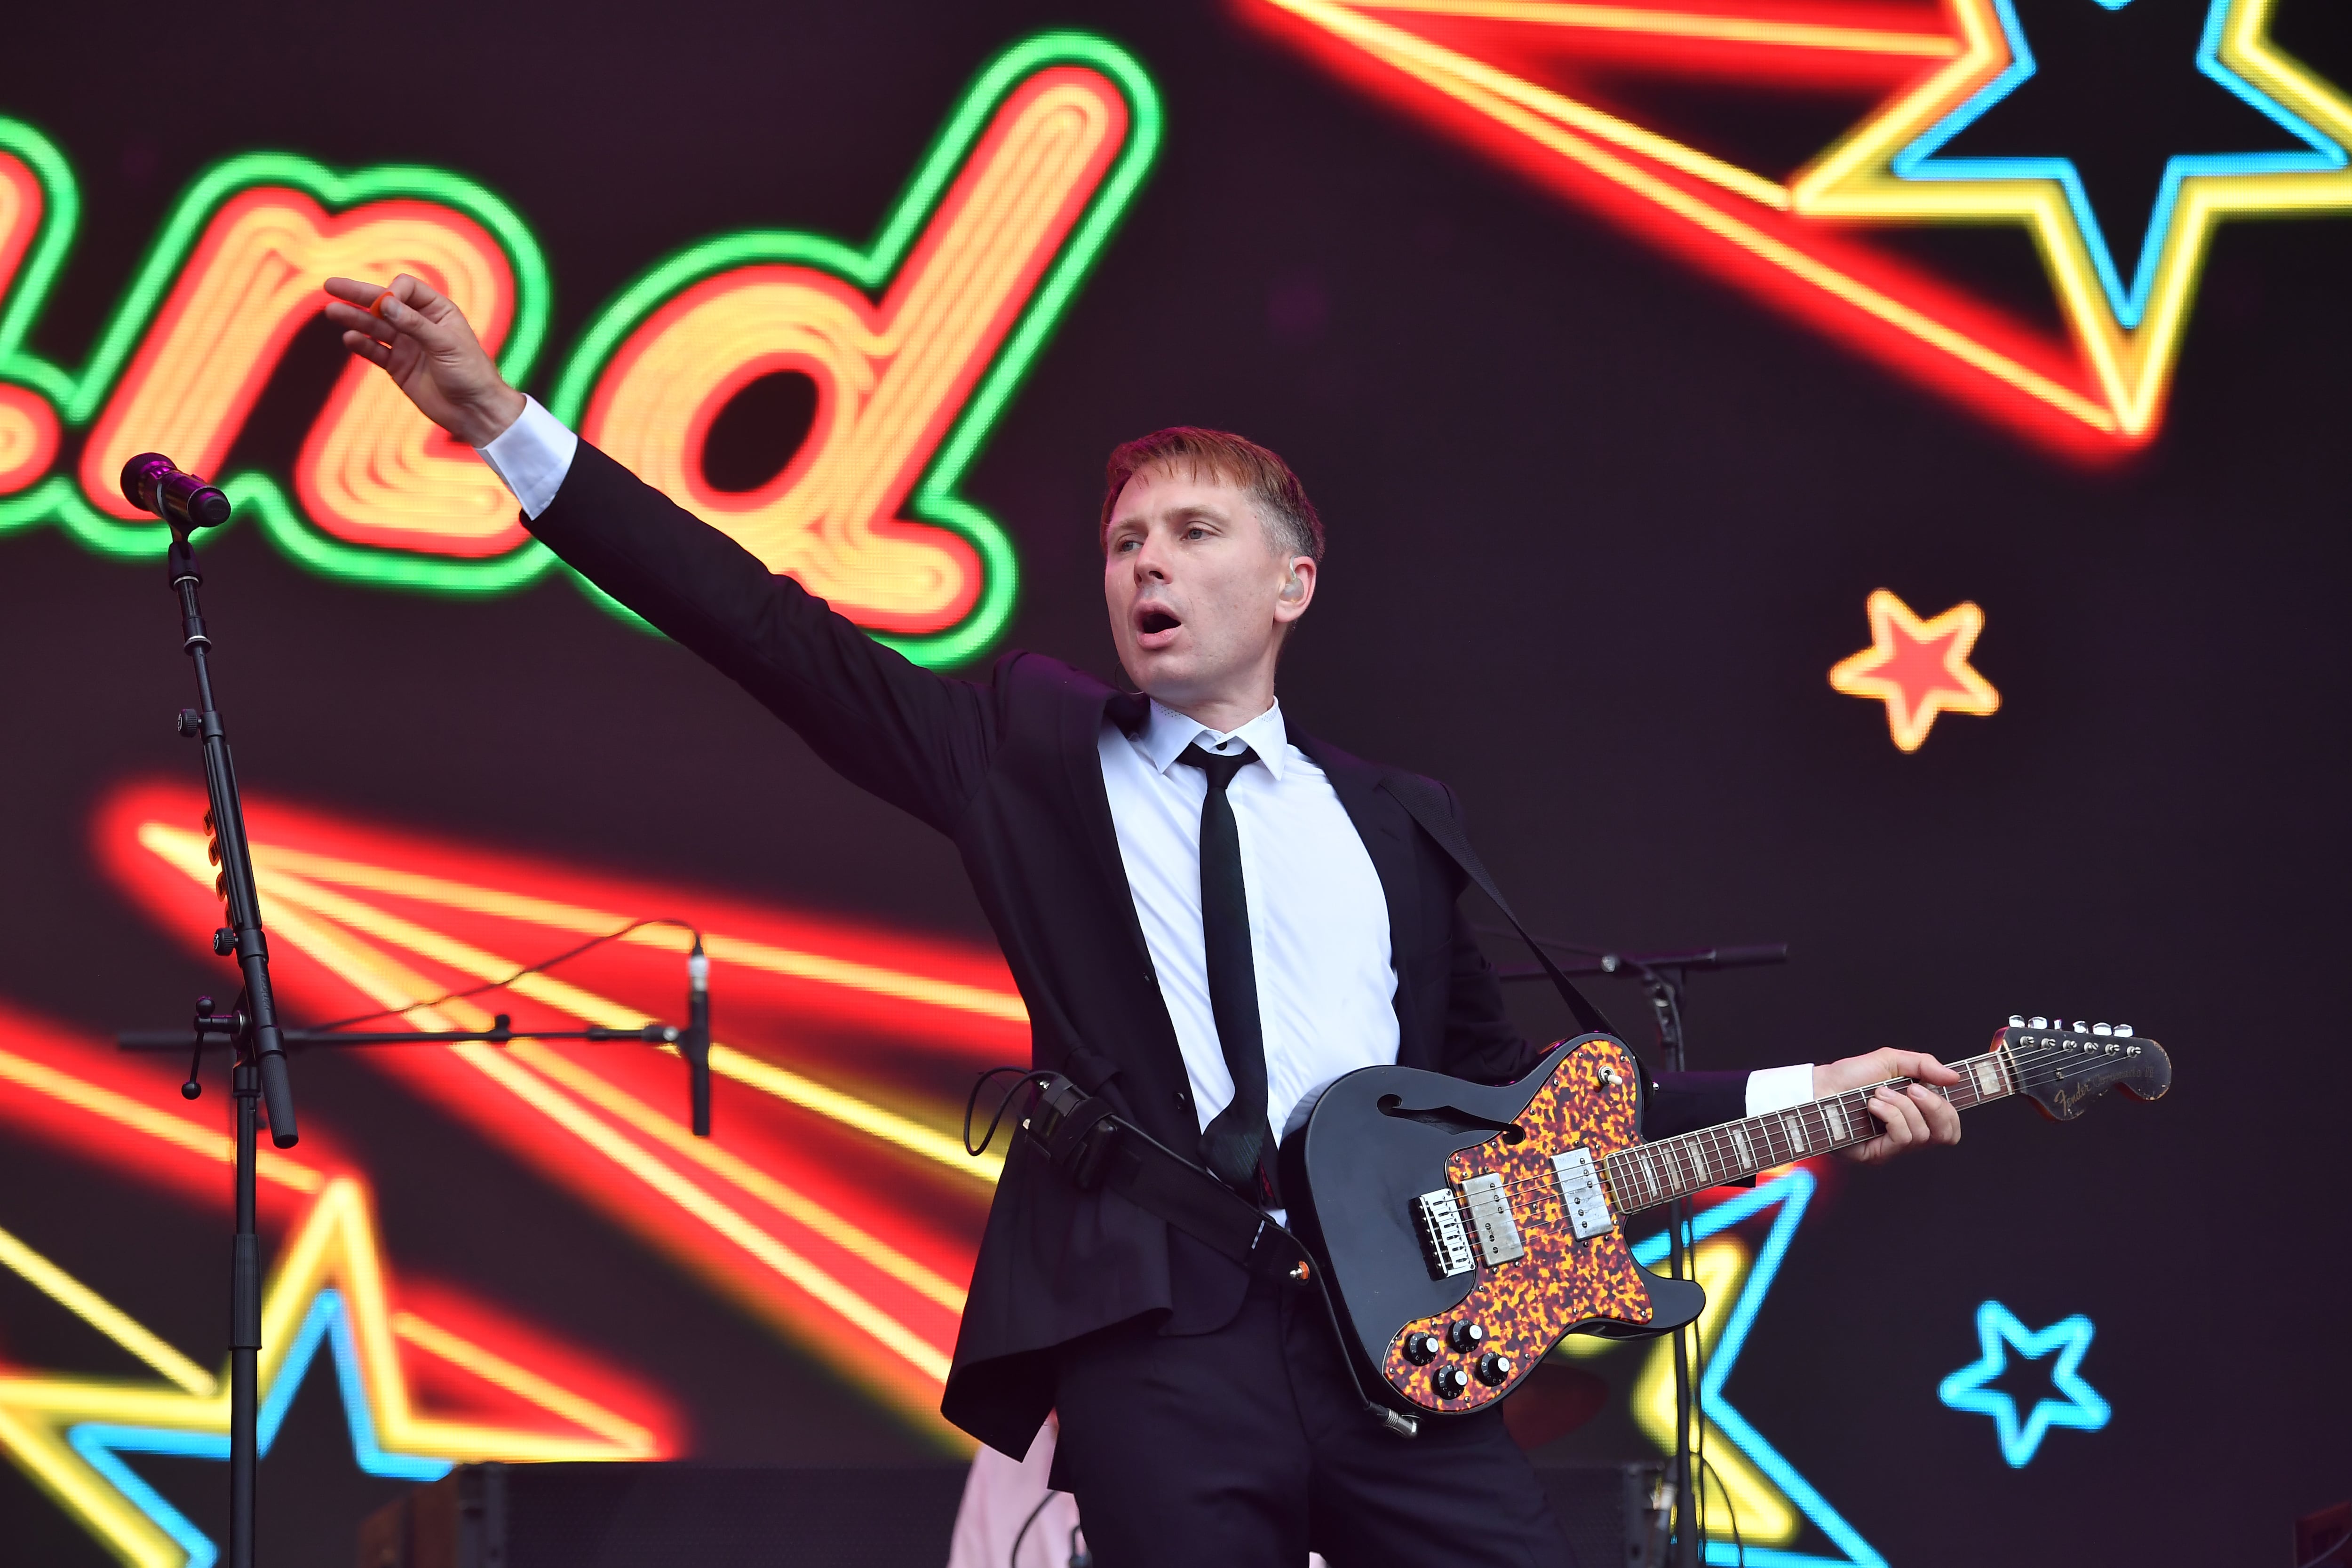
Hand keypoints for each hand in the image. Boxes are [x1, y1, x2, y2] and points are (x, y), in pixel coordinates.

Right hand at [321, 274, 525, 447]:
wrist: (474, 411)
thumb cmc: (470, 373)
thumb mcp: (446, 345)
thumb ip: (415, 324)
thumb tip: (385, 303)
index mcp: (438, 311)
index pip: (406, 288)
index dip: (392, 292)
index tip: (387, 305)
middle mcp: (420, 324)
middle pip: (384, 303)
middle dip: (359, 294)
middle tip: (331, 285)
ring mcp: (408, 345)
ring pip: (375, 326)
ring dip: (354, 318)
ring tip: (332, 311)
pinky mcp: (398, 366)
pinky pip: (375, 351)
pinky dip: (362, 344)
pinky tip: (349, 338)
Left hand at [1813, 1049, 1960, 1164]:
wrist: (1820, 1087)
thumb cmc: (1851, 1076)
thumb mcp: (1890, 1061)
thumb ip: (1924, 1065)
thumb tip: (1954, 1077)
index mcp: (1915, 1114)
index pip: (1950, 1126)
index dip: (1951, 1110)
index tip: (1943, 1086)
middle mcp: (1907, 1133)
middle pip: (1946, 1134)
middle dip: (1934, 1106)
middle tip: (1911, 1088)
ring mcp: (1892, 1147)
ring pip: (1923, 1134)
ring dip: (1903, 1106)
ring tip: (1879, 1094)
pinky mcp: (1877, 1155)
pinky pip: (1903, 1139)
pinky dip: (1892, 1116)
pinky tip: (1873, 1105)